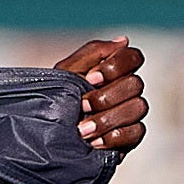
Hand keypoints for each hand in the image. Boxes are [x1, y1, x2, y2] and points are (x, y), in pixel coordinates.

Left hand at [52, 36, 146, 152]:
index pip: (133, 57)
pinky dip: (114, 137)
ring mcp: (130, 113)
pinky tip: (93, 142)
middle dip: (106, 96)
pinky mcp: (130, 137)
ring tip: (81, 129)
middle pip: (136, 84)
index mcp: (112, 72)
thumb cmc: (55, 100)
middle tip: (81, 106)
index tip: (91, 78)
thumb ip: (92, 54)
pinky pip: (136, 132)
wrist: (44, 135)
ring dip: (107, 119)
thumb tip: (123, 41)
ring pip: (138, 107)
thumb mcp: (66, 73)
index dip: (117, 66)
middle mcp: (125, 90)